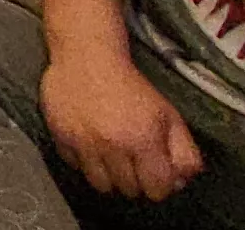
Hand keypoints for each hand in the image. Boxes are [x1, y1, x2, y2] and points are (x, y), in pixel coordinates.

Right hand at [42, 49, 202, 202]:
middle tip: (134, 161)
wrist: (85, 55)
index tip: (156, 172)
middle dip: (135, 180)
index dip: (160, 185)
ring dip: (110, 177)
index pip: (157, 190)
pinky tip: (90, 144)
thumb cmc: (131, 85)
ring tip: (111, 159)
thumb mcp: (167, 113)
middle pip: (129, 190)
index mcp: (143, 139)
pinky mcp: (60, 139)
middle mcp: (113, 147)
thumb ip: (183, 149)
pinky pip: (75, 167)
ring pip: (101, 186)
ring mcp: (84, 145)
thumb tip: (183, 180)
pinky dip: (84, 162)